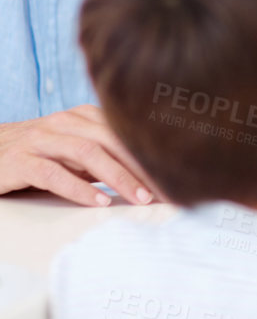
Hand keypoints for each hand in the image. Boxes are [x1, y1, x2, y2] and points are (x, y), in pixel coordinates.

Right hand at [0, 107, 156, 206]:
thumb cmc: (38, 156)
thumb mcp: (73, 152)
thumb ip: (104, 158)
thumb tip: (147, 177)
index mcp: (82, 117)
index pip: (123, 133)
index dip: (150, 154)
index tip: (174, 175)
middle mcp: (63, 123)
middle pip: (111, 140)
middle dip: (141, 166)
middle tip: (164, 189)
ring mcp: (41, 139)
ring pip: (86, 153)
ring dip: (117, 176)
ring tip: (139, 197)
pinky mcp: (20, 160)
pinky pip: (53, 173)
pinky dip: (79, 188)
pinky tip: (98, 201)